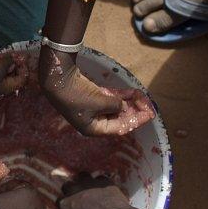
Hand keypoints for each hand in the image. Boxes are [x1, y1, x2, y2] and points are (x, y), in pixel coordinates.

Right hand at [0, 52, 28, 98]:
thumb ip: (10, 60)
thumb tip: (21, 56)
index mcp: (7, 88)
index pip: (22, 79)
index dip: (23, 67)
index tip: (19, 57)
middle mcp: (0, 90)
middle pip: (12, 78)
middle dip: (13, 66)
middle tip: (11, 56)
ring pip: (2, 76)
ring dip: (3, 66)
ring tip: (1, 57)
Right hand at [38, 49, 154, 135]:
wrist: (59, 79)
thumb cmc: (78, 95)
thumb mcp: (100, 102)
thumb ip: (116, 105)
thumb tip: (123, 106)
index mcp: (94, 129)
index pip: (119, 128)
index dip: (135, 121)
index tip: (149, 114)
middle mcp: (93, 121)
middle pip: (118, 119)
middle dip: (133, 111)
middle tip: (148, 104)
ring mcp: (91, 108)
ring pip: (115, 107)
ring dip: (128, 102)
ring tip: (142, 96)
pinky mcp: (90, 96)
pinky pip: (109, 98)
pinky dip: (120, 95)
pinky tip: (132, 91)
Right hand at [58, 174, 157, 208]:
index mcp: (66, 205)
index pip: (60, 201)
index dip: (66, 204)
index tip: (71, 208)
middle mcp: (75, 191)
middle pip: (68, 185)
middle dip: (72, 190)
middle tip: (80, 197)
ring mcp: (90, 184)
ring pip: (82, 175)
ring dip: (85, 182)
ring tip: (91, 189)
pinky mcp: (105, 181)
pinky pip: (100, 178)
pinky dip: (102, 183)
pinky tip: (107, 190)